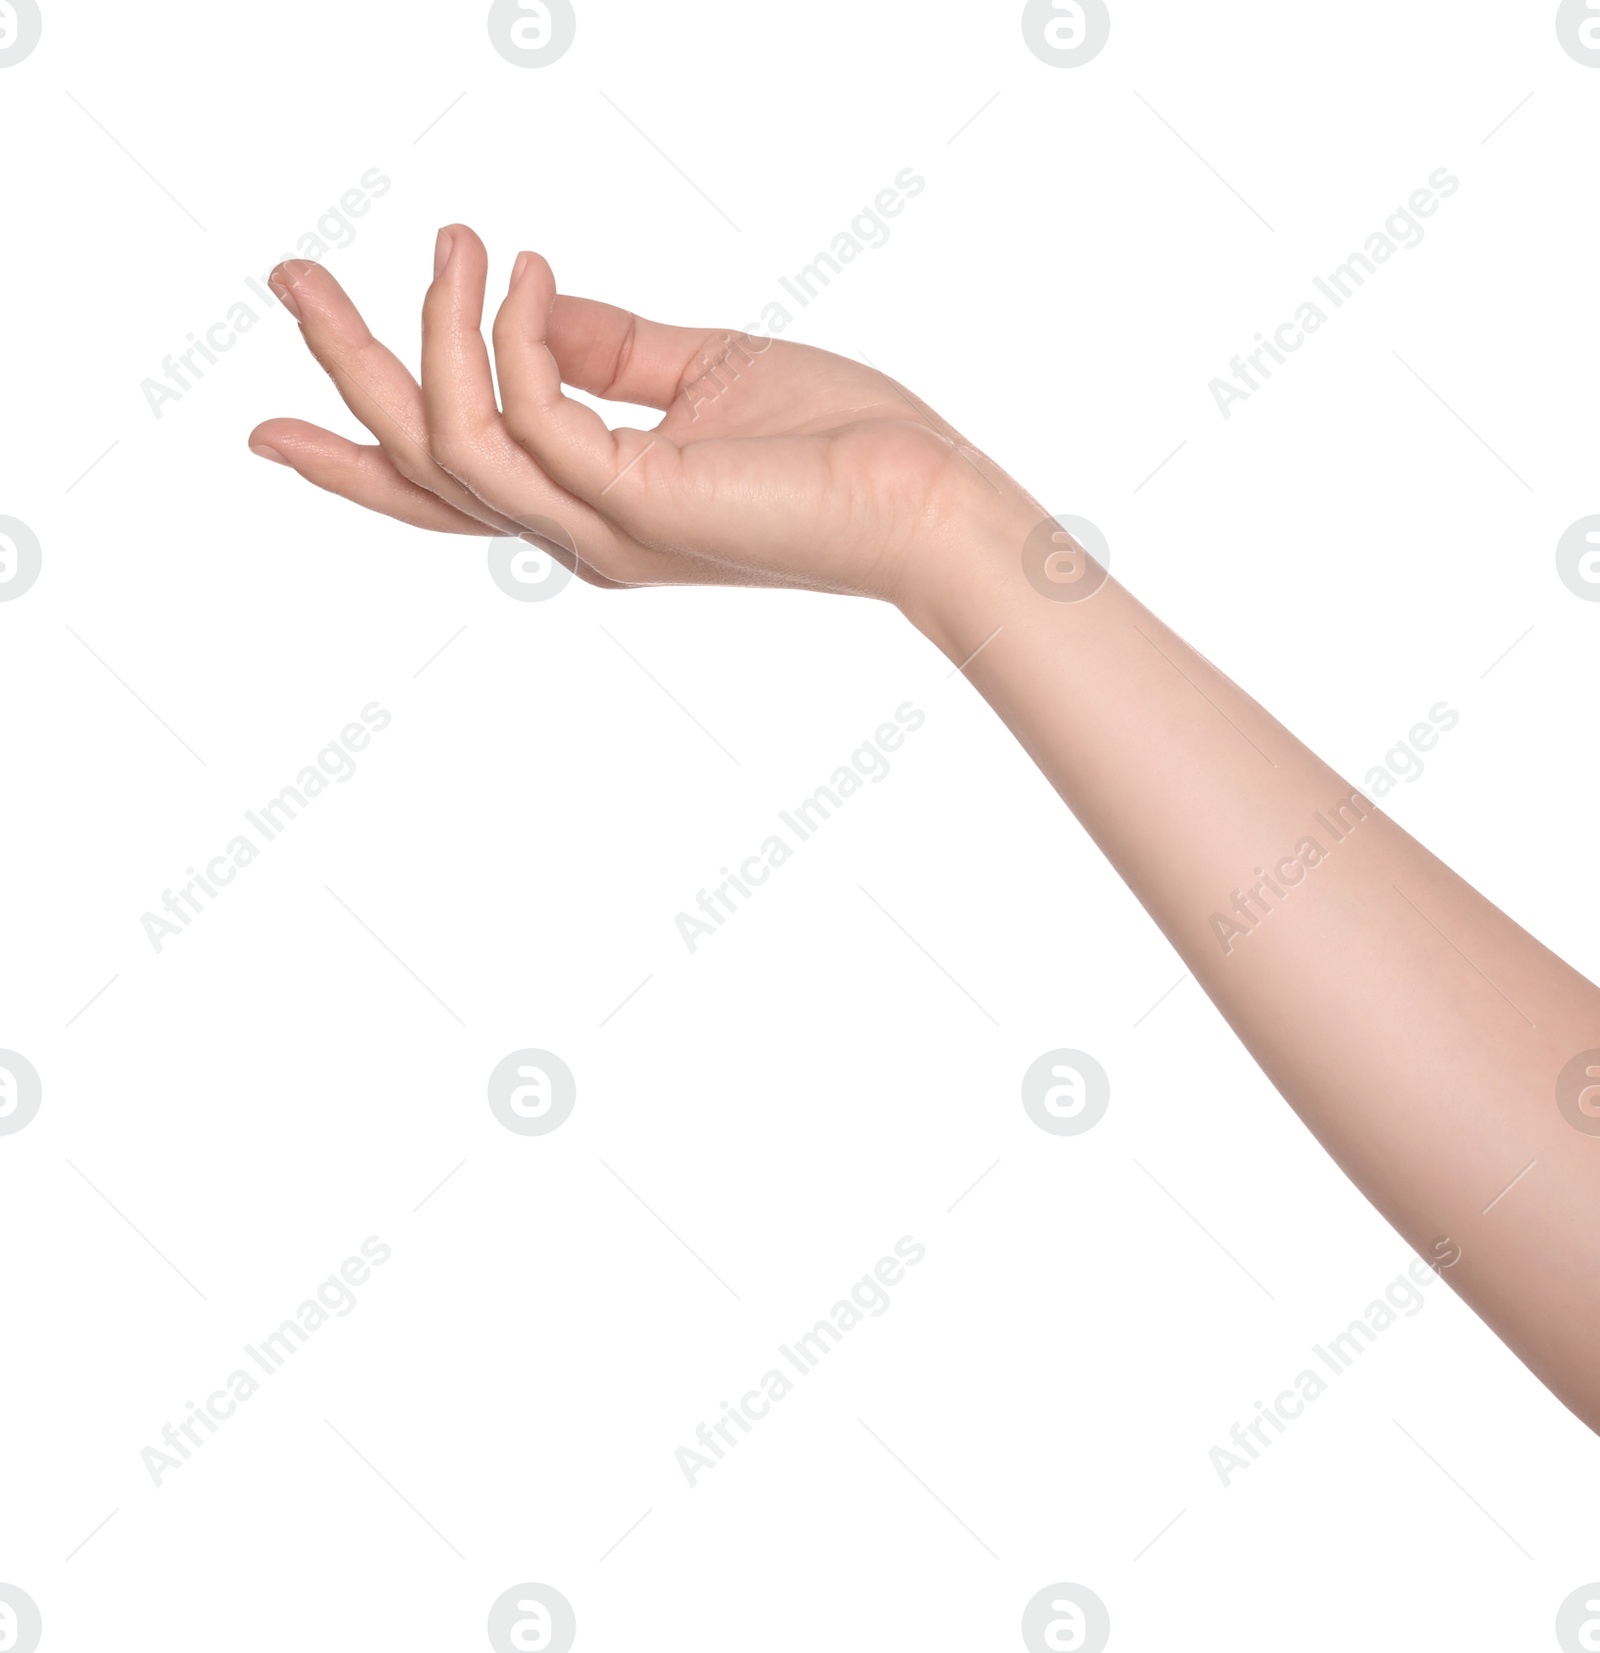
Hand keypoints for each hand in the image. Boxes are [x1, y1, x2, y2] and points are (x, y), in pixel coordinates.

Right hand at [249, 225, 1024, 607]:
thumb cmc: (830, 442)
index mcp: (589, 510)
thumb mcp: (698, 375)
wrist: (921, 498)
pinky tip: (526, 270)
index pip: (452, 490)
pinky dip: (513, 334)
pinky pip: (530, 413)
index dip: (358, 454)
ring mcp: (599, 528)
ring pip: (450, 442)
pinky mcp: (634, 502)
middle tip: (291, 276)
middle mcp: (578, 534)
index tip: (276, 418)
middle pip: (420, 466)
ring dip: (423, 333)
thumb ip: (607, 348)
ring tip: (443, 239)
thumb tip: (530, 296)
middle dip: (346, 371)